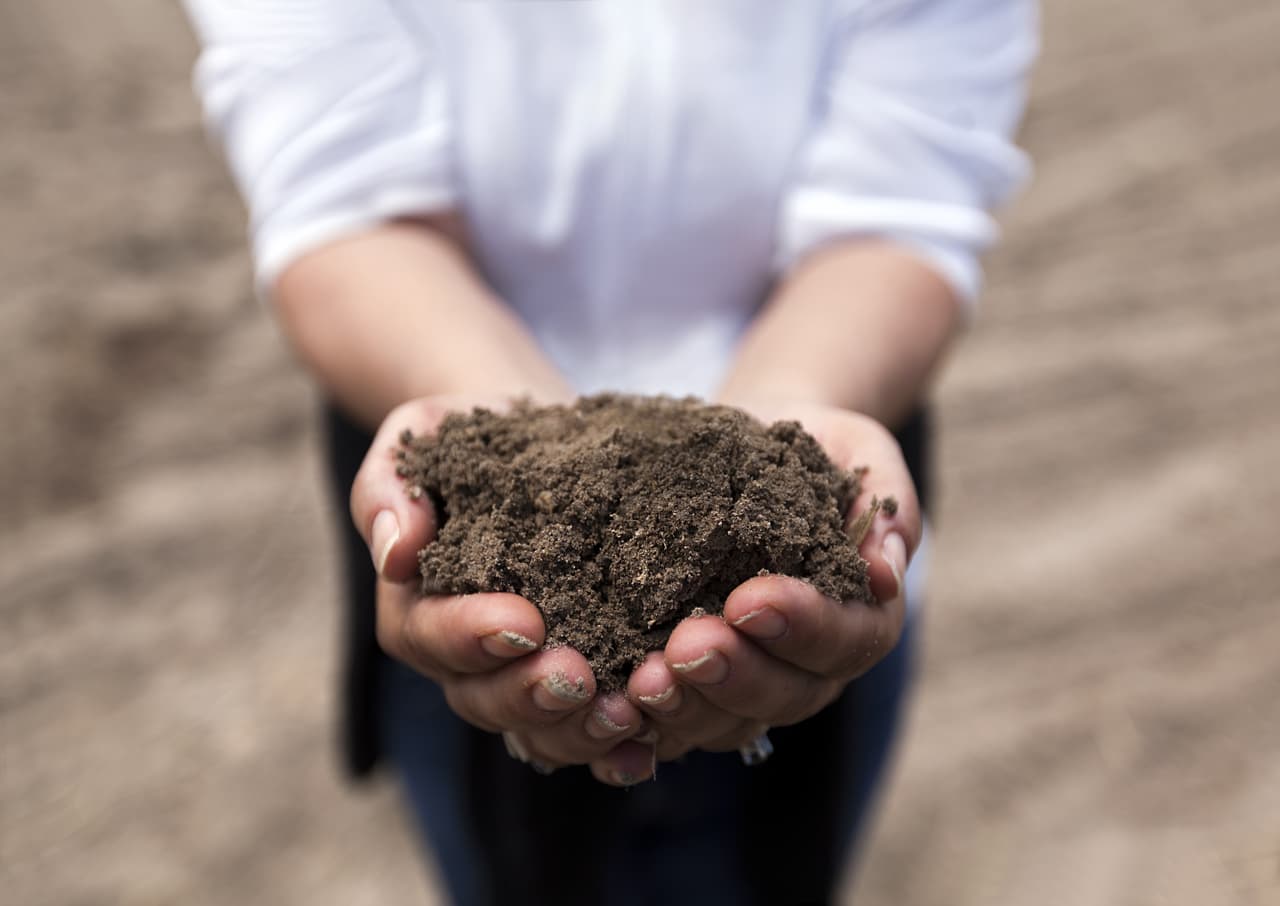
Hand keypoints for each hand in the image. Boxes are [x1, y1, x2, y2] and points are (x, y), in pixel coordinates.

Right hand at [350, 394, 651, 776]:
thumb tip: (397, 553)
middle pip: (483, 699)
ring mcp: (521, 678)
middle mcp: (465, 659)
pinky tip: (649, 744)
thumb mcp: (419, 438)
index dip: (472, 636)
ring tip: (627, 711)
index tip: (524, 622)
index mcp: (418, 607)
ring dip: (578, 730)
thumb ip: (392, 491)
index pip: (430, 635)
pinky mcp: (581, 679)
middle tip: (580, 676)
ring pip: (538, 730)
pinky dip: (616, 747)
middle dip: (530, 694)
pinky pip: (587, 731)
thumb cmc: (468, 438)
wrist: (534, 439)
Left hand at [602, 400, 920, 772]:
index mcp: (861, 617)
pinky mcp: (694, 690)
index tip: (751, 599)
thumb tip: (883, 573)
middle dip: (735, 674)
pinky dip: (644, 728)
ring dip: (685, 706)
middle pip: (785, 695)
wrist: (751, 444)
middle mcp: (811, 668)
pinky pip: (673, 727)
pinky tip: (613, 706)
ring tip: (643, 681)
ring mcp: (751, 687)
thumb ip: (885, 507)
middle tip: (686, 646)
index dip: (801, 626)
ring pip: (726, 723)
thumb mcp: (860, 455)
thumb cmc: (815, 449)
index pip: (844, 638)